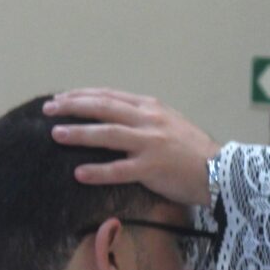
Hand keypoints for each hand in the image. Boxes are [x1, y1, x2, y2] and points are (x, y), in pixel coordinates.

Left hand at [43, 88, 221, 204]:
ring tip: (55, 135)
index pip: (109, 96)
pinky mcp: (153, 168)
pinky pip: (119, 169)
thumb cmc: (194, 151)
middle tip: (48, 110)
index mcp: (151, 108)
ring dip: (79, 133)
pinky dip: (98, 171)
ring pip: (108, 134)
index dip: (82, 95)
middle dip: (72, 106)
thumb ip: (144, 118)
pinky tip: (79, 174)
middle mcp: (149, 121)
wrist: (221, 171)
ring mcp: (151, 143)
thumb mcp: (170, 123)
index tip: (61, 98)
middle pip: (103, 108)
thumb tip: (114, 118)